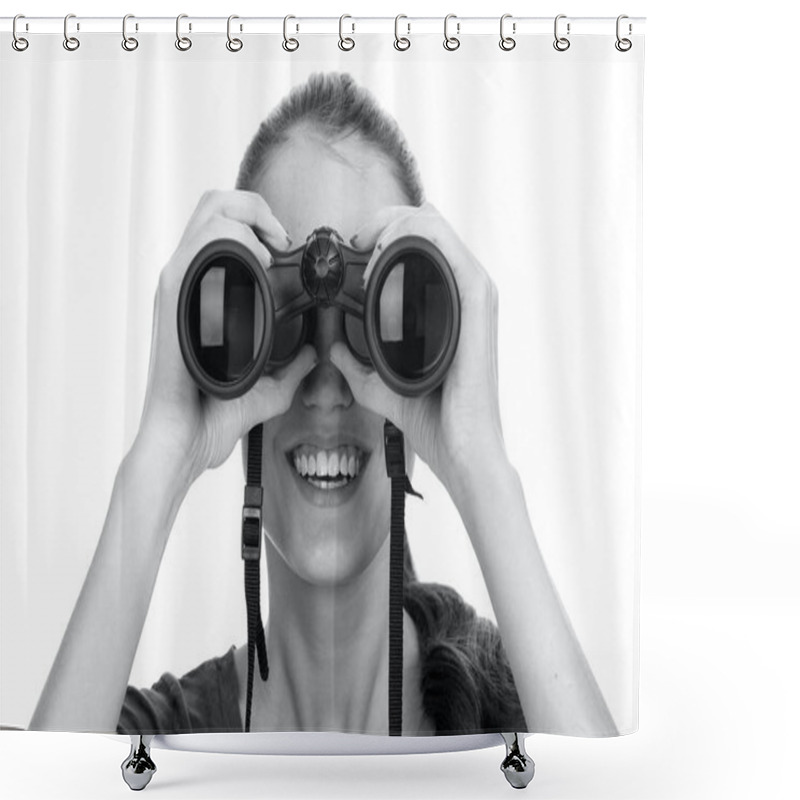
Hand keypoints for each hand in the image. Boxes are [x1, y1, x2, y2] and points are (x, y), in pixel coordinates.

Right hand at [136, 190, 316, 486]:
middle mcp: (188, 281)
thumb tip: (316, 354)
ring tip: (274, 247)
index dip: (258, 220)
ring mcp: (180, 285)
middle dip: (256, 207)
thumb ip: (293, 369)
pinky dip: (236, 235)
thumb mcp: (268, 388)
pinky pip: (203, 242)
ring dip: (250, 215)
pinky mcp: (175, 295)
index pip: (222, 227)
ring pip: (209, 212)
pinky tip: (262, 259)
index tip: (286, 247)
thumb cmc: (213, 415)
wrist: (184, 439)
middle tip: (282, 239)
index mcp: (203, 294)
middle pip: (214, 206)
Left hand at [329, 202, 506, 498]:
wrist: (461, 450)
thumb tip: (330, 348)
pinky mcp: (477, 303)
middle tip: (356, 243)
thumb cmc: (435, 420)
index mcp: (450, 303)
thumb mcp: (382, 388)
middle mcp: (465, 291)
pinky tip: (382, 257)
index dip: (385, 230)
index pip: (423, 240)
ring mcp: (474, 295)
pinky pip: (449, 248)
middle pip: (428, 224)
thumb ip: (357, 367)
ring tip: (367, 250)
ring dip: (395, 225)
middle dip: (385, 219)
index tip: (354, 249)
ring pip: (436, 226)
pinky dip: (413, 237)